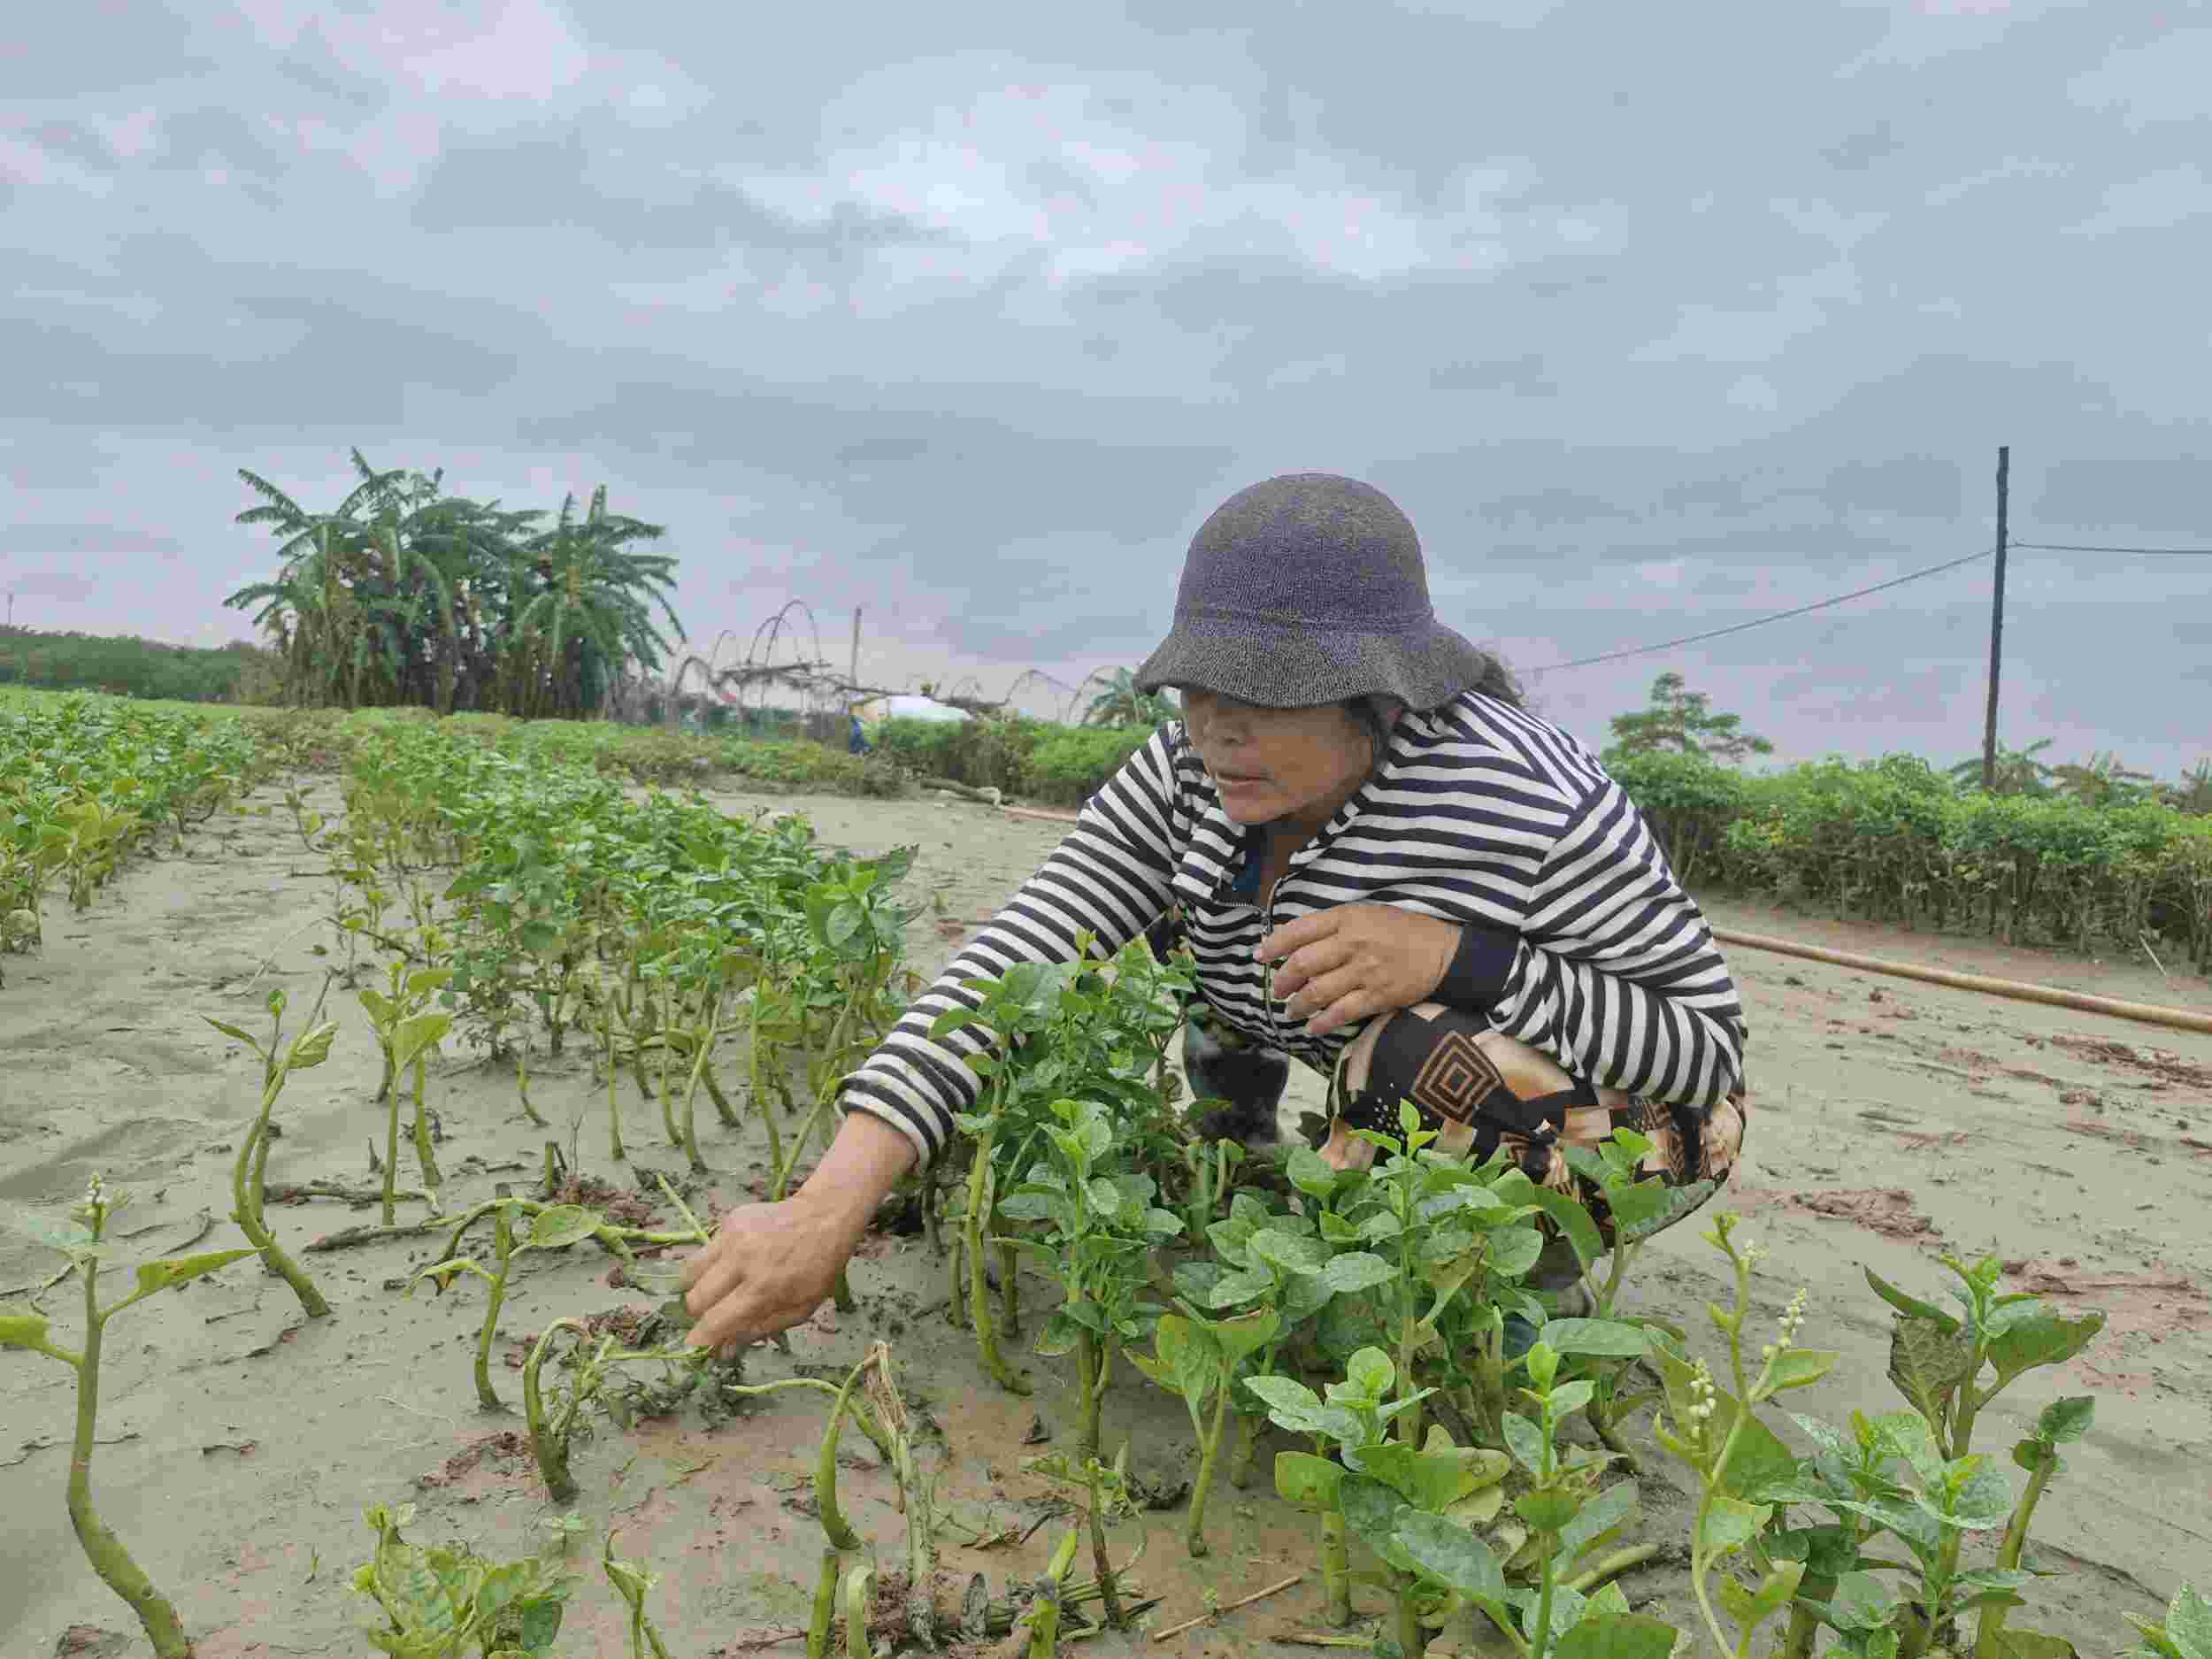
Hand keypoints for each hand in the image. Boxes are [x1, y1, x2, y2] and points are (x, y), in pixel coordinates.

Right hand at [681, 1112, 914, 1356]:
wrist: (824, 1216)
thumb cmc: (817, 1269)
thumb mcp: (800, 1309)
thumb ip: (760, 1329)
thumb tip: (724, 1349)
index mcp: (762, 1289)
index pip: (715, 1321)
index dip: (701, 1338)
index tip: (695, 1343)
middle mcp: (741, 1262)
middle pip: (695, 1299)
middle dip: (698, 1314)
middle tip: (713, 1313)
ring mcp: (732, 1237)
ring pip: (690, 1271)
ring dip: (696, 1287)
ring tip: (714, 1289)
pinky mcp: (729, 1220)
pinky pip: (706, 1250)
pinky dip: (712, 1262)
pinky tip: (734, 1261)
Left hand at [1256, 904, 1461, 1038]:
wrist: (1443, 951)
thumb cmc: (1401, 930)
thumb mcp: (1366, 914)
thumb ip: (1333, 925)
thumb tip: (1294, 941)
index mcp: (1347, 919)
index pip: (1299, 930)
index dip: (1274, 944)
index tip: (1259, 956)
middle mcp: (1353, 943)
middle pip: (1303, 964)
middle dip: (1283, 981)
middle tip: (1278, 990)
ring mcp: (1365, 971)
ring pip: (1318, 992)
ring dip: (1298, 1006)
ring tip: (1291, 1011)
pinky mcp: (1378, 996)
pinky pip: (1342, 1012)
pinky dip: (1322, 1023)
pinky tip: (1313, 1027)